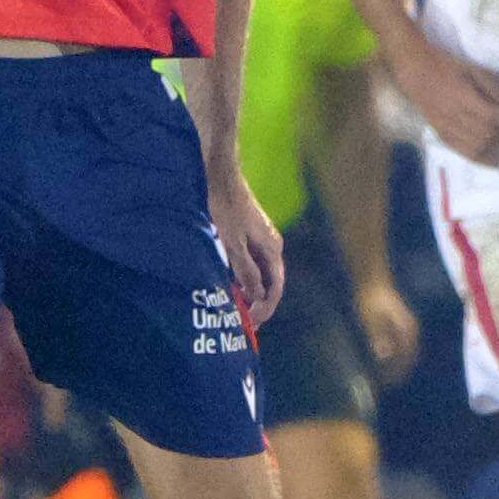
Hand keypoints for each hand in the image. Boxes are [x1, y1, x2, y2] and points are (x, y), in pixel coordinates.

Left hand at [206, 167, 285, 328]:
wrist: (222, 176)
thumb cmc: (225, 208)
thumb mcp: (232, 242)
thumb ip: (246, 269)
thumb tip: (257, 295)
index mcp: (272, 248)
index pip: (275, 286)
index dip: (266, 307)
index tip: (253, 322)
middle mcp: (272, 245)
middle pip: (271, 281)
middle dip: (260, 303)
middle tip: (247, 322)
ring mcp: (262, 239)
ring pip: (262, 273)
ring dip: (253, 291)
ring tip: (240, 308)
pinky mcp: (251, 234)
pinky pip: (253, 262)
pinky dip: (245, 277)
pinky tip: (234, 285)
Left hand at [355, 281, 421, 384]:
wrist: (372, 281)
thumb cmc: (371, 299)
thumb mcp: (370, 318)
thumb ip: (378, 336)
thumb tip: (384, 355)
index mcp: (407, 330)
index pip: (407, 357)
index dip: (398, 372)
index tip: (388, 383)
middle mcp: (411, 330)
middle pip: (409, 357)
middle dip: (399, 371)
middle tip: (386, 384)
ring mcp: (408, 327)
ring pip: (406, 352)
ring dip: (398, 364)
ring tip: (385, 375)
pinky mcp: (401, 325)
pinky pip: (401, 346)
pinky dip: (395, 355)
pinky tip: (384, 360)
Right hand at [394, 40, 498, 165]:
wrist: (415, 72)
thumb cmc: (447, 65)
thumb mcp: (474, 69)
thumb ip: (496, 87)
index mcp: (463, 97)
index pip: (494, 117)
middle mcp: (455, 116)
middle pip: (488, 134)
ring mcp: (447, 128)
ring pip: (478, 146)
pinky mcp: (442, 135)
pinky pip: (464, 152)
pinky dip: (483, 158)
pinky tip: (496, 159)